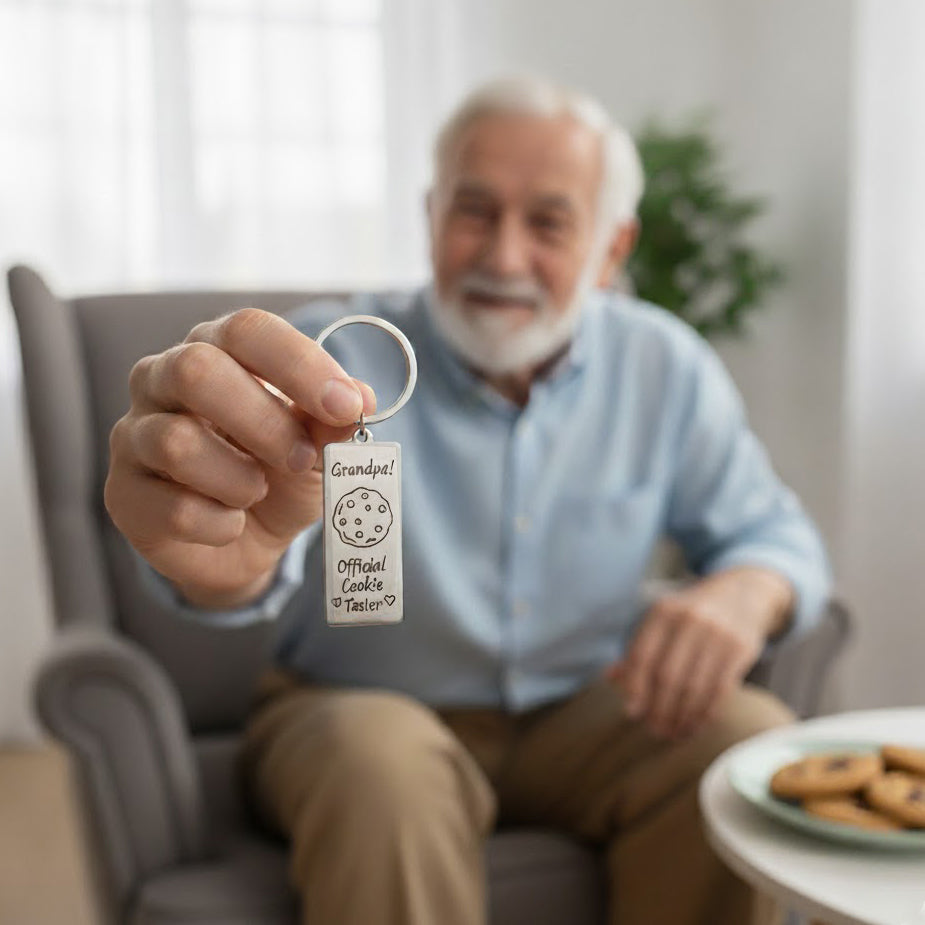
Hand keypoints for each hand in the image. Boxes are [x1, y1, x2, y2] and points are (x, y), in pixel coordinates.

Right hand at [104, 308, 375, 607]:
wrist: (247, 544)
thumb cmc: (281, 476)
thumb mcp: (319, 447)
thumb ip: (334, 421)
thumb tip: (360, 398)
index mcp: (217, 349)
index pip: (247, 330)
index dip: (299, 365)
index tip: (346, 405)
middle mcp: (162, 378)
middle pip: (196, 370)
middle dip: (264, 421)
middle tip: (303, 458)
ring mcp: (135, 434)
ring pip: (177, 443)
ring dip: (240, 479)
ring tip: (257, 492)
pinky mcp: (124, 493)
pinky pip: (174, 508)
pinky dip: (220, 523)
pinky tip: (229, 523)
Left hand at [608, 568, 792, 738]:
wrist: (742, 592)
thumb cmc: (692, 615)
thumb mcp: (664, 620)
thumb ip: (639, 648)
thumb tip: (610, 678)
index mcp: (663, 611)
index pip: (642, 656)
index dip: (635, 688)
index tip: (632, 713)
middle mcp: (689, 619)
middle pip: (667, 676)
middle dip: (659, 709)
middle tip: (656, 730)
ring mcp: (718, 633)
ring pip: (694, 687)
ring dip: (682, 717)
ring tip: (674, 733)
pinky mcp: (741, 648)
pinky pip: (721, 690)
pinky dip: (706, 713)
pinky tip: (697, 725)